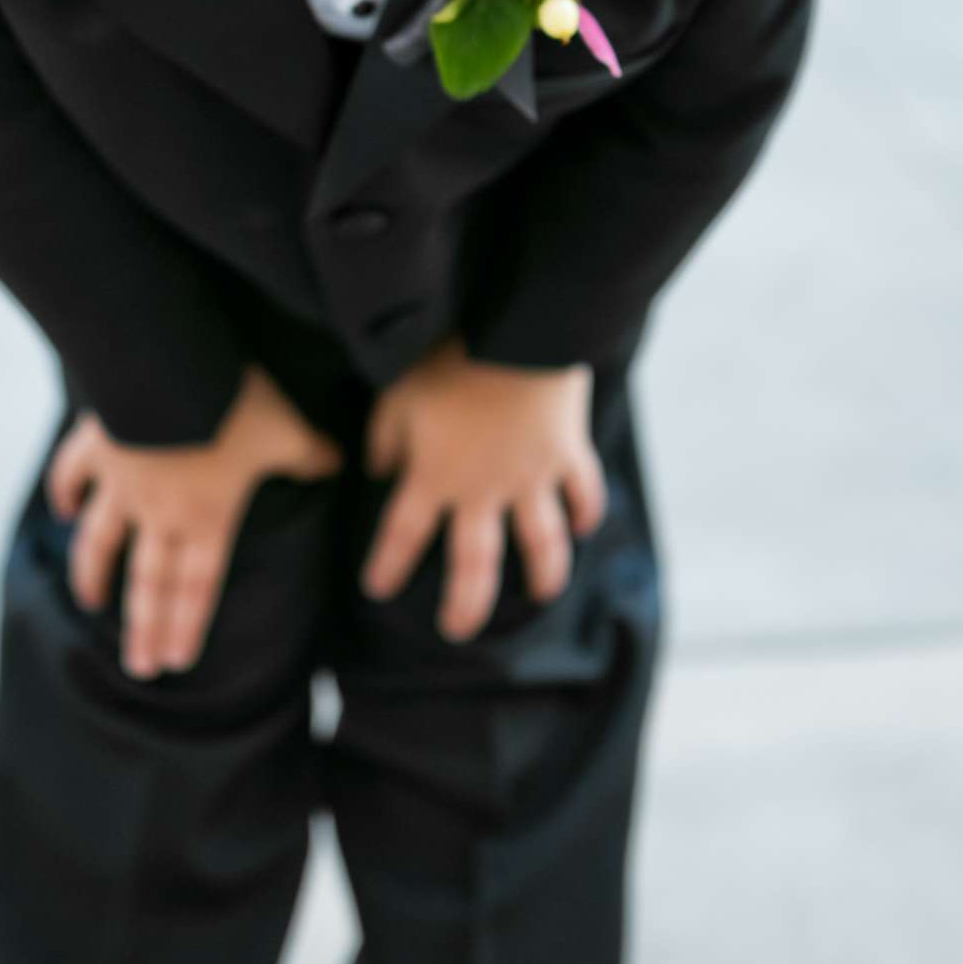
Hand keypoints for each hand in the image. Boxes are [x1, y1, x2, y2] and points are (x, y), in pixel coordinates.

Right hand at [44, 366, 343, 676]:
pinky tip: (63, 510)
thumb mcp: (286, 430)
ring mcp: (121, 484)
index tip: (175, 662)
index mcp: (207, 517)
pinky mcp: (95, 448)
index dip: (187, 625)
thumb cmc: (232, 405)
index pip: (197, 586)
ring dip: (94, 575)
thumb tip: (337, 465)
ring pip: (102, 542)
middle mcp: (159, 513)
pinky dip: (66, 494)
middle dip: (145, 628)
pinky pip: (73, 476)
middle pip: (149, 582)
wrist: (167, 367)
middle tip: (138, 666)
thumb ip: (309, 455)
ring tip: (91, 602)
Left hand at [359, 334, 605, 639]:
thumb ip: (383, 439)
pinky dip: (585, 512)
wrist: (515, 332)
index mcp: (434, 476)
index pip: (403, 534)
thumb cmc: (447, 359)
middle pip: (474, 564)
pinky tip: (583, 527)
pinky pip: (583, 493)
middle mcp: (483, 490)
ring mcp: (531, 478)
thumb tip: (379, 471)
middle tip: (458, 630)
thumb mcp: (397, 395)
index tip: (377, 588)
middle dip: (465, 603)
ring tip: (541, 595)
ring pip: (539, 544)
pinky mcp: (567, 454)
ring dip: (542, 574)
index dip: (389, 564)